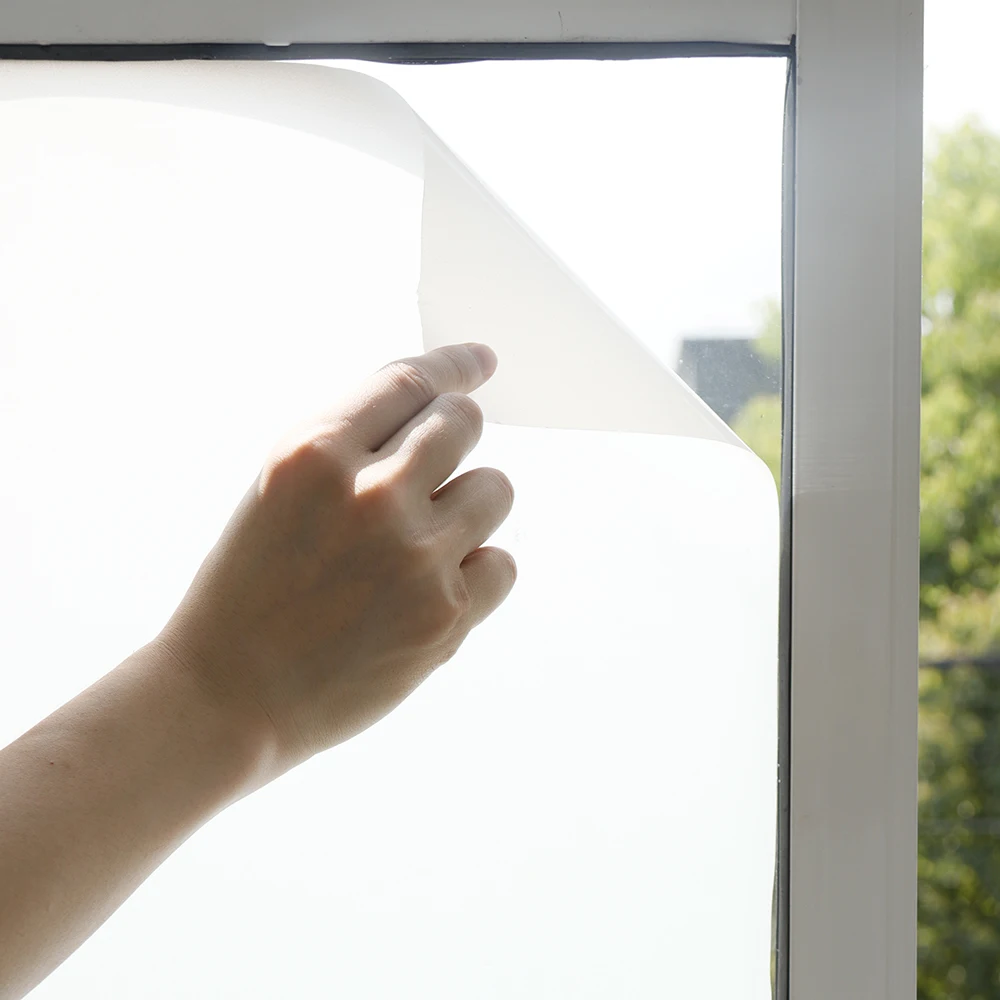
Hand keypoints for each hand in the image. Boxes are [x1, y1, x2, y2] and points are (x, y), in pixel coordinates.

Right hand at [156, 343, 515, 775]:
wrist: (228, 697)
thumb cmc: (249, 589)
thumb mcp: (278, 491)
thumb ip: (351, 446)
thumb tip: (435, 414)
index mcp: (313, 452)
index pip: (408, 380)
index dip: (454, 365)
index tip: (481, 361)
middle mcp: (370, 494)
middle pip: (462, 424)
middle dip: (457, 435)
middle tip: (437, 467)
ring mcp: (414, 555)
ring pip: (495, 489)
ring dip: (468, 506)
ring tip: (418, 545)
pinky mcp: (445, 614)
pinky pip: (502, 562)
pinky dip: (476, 571)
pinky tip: (427, 592)